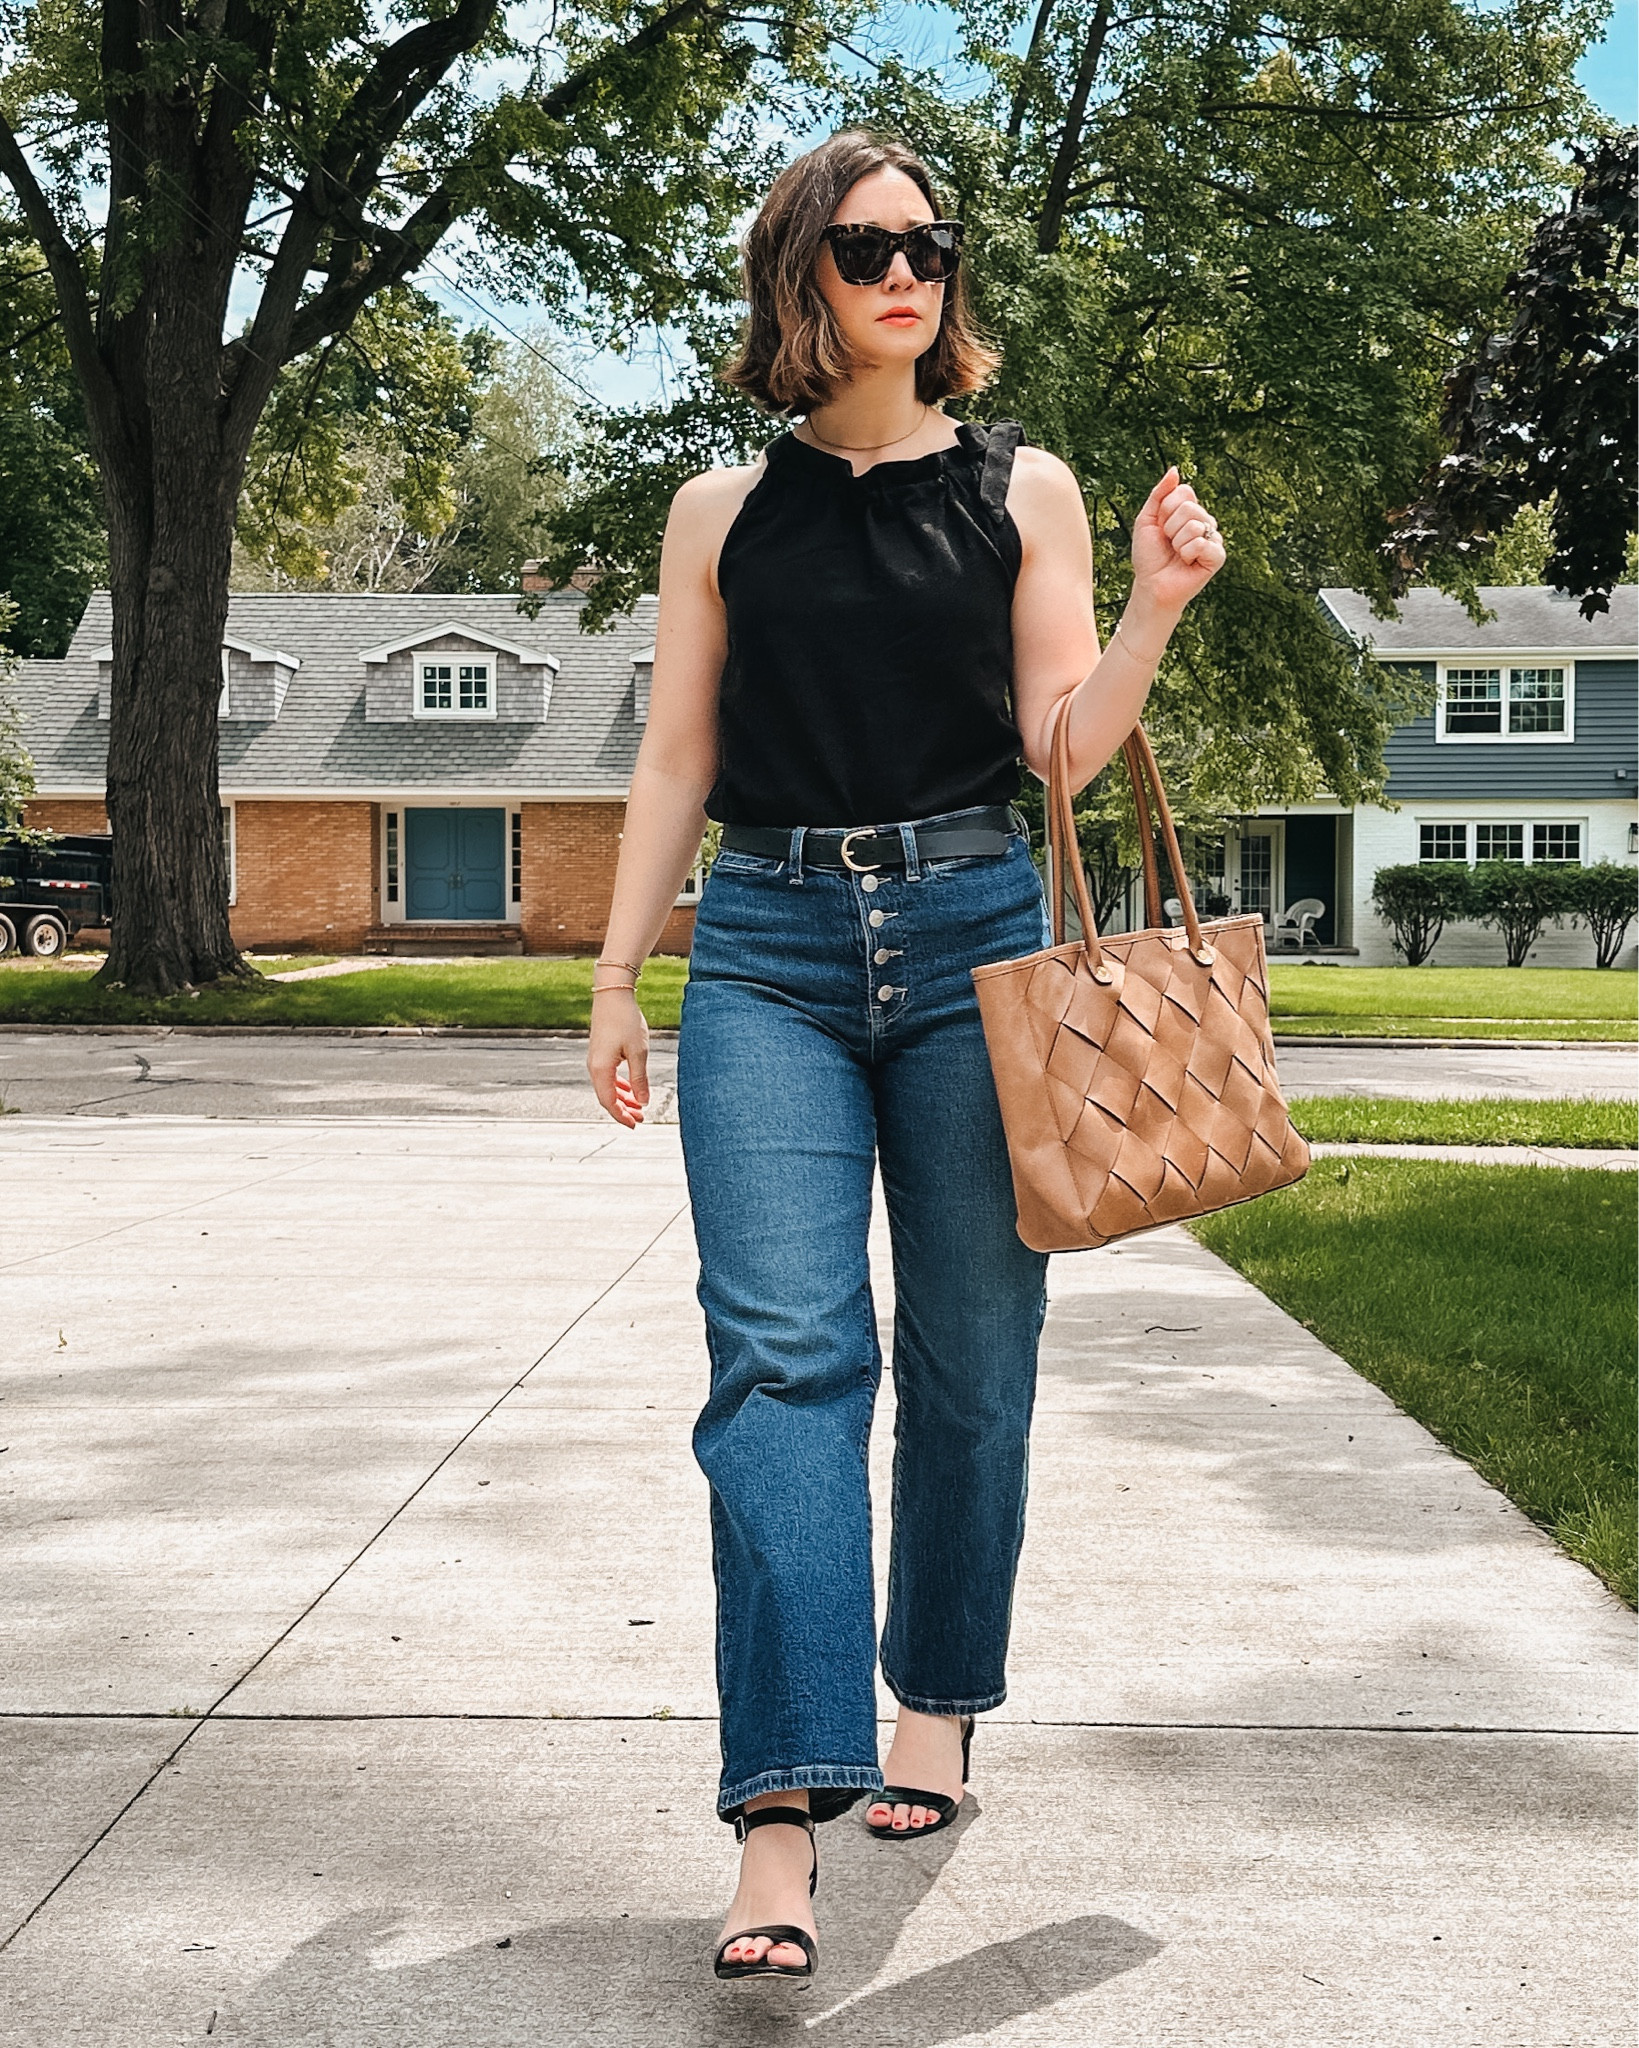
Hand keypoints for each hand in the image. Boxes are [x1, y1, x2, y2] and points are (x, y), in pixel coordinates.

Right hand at [587, 987, 649, 1127]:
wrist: (612, 995)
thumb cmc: (626, 1021)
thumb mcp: (638, 1052)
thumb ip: (640, 1079)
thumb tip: (643, 1101)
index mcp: (601, 1069)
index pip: (609, 1101)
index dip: (621, 1116)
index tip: (635, 1124)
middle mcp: (594, 1067)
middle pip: (607, 1097)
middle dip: (623, 1110)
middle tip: (641, 1119)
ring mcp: (596, 1060)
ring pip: (608, 1087)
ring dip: (623, 1098)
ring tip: (638, 1106)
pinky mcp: (600, 1053)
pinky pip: (608, 1076)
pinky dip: (620, 1086)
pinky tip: (631, 1089)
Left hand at [1129, 466, 1225, 620]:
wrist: (1151, 585)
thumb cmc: (1149, 555)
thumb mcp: (1147, 519)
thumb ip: (1159, 494)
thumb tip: (1175, 469)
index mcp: (1189, 511)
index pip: (1184, 492)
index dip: (1165, 510)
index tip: (1160, 527)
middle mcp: (1204, 521)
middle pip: (1189, 507)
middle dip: (1170, 527)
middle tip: (1168, 543)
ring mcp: (1213, 538)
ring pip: (1194, 525)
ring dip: (1177, 542)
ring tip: (1177, 554)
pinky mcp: (1217, 556)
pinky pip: (1201, 543)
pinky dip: (1187, 553)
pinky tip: (1187, 562)